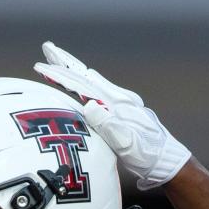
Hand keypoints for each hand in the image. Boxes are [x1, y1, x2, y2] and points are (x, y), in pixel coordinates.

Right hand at [33, 42, 189, 189]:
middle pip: (86, 76)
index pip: (83, 85)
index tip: (40, 66)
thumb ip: (108, 125)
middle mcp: (120, 99)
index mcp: (118, 103)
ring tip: (59, 62)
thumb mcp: (128, 144)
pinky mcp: (123, 112)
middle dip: (65, 63)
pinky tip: (83, 85)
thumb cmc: (148, 156)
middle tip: (46, 47)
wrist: (168, 161)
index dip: (61, 75)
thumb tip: (88, 106)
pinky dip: (85, 84)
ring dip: (74, 71)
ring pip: (92, 82)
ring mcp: (122, 104)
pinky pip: (99, 93)